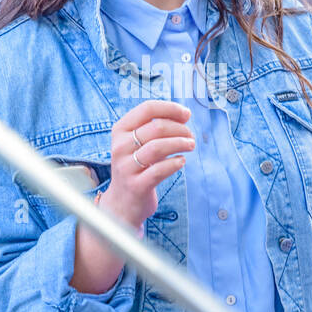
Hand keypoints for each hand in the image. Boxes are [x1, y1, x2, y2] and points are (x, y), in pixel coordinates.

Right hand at [99, 100, 195, 229]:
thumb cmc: (136, 167)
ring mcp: (126, 167)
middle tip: (190, 135)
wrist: (122, 202)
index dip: (170, 108)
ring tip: (190, 145)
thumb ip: (156, 127)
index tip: (186, 114)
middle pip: (156, 127)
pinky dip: (175, 163)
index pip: (147, 108)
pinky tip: (181, 161)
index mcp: (120, 130)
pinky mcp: (136, 185)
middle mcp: (120, 146)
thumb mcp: (137, 143)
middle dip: (180, 129)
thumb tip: (184, 115)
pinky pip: (160, 170)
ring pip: (158, 147)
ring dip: (180, 143)